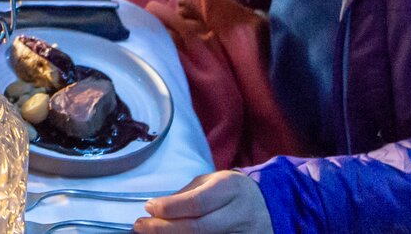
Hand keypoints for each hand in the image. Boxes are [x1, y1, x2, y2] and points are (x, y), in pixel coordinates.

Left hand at [134, 171, 271, 233]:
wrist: (270, 207)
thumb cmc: (231, 192)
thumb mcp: (212, 182)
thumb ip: (186, 194)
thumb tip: (155, 209)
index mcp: (230, 188)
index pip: (196, 203)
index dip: (168, 208)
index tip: (149, 208)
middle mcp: (240, 214)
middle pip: (197, 228)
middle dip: (163, 229)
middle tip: (140, 227)